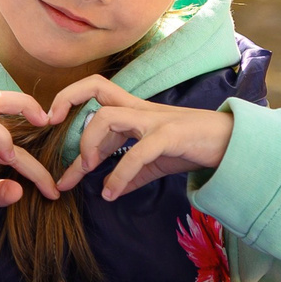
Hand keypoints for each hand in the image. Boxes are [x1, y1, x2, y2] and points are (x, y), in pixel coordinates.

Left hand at [46, 76, 233, 198]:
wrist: (232, 144)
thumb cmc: (191, 147)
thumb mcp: (154, 163)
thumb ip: (129, 173)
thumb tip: (110, 190)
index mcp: (133, 110)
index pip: (95, 92)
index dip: (67, 99)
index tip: (48, 122)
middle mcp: (140, 109)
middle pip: (96, 89)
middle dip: (69, 108)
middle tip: (60, 136)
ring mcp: (155, 120)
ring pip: (109, 117)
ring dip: (91, 144)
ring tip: (89, 170)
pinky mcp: (171, 136)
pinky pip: (137, 152)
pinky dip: (120, 174)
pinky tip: (112, 192)